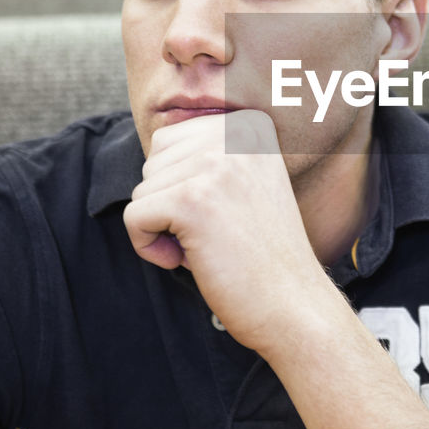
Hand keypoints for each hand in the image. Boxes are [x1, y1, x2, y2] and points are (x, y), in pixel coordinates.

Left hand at [123, 111, 331, 354]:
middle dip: (169, 205)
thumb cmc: (264, 253)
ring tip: (210, 246)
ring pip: (142, 191)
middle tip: (215, 233)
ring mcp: (214, 166)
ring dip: (163, 229)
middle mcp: (234, 135)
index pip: (171, 139)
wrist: (294, 304)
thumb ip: (209, 154)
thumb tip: (158, 143)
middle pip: (153, 163)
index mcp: (249, 124)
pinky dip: (149, 248)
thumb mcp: (247, 181)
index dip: (180, 185)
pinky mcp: (191, 201)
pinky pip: (134, 217)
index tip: (217, 212)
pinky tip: (190, 261)